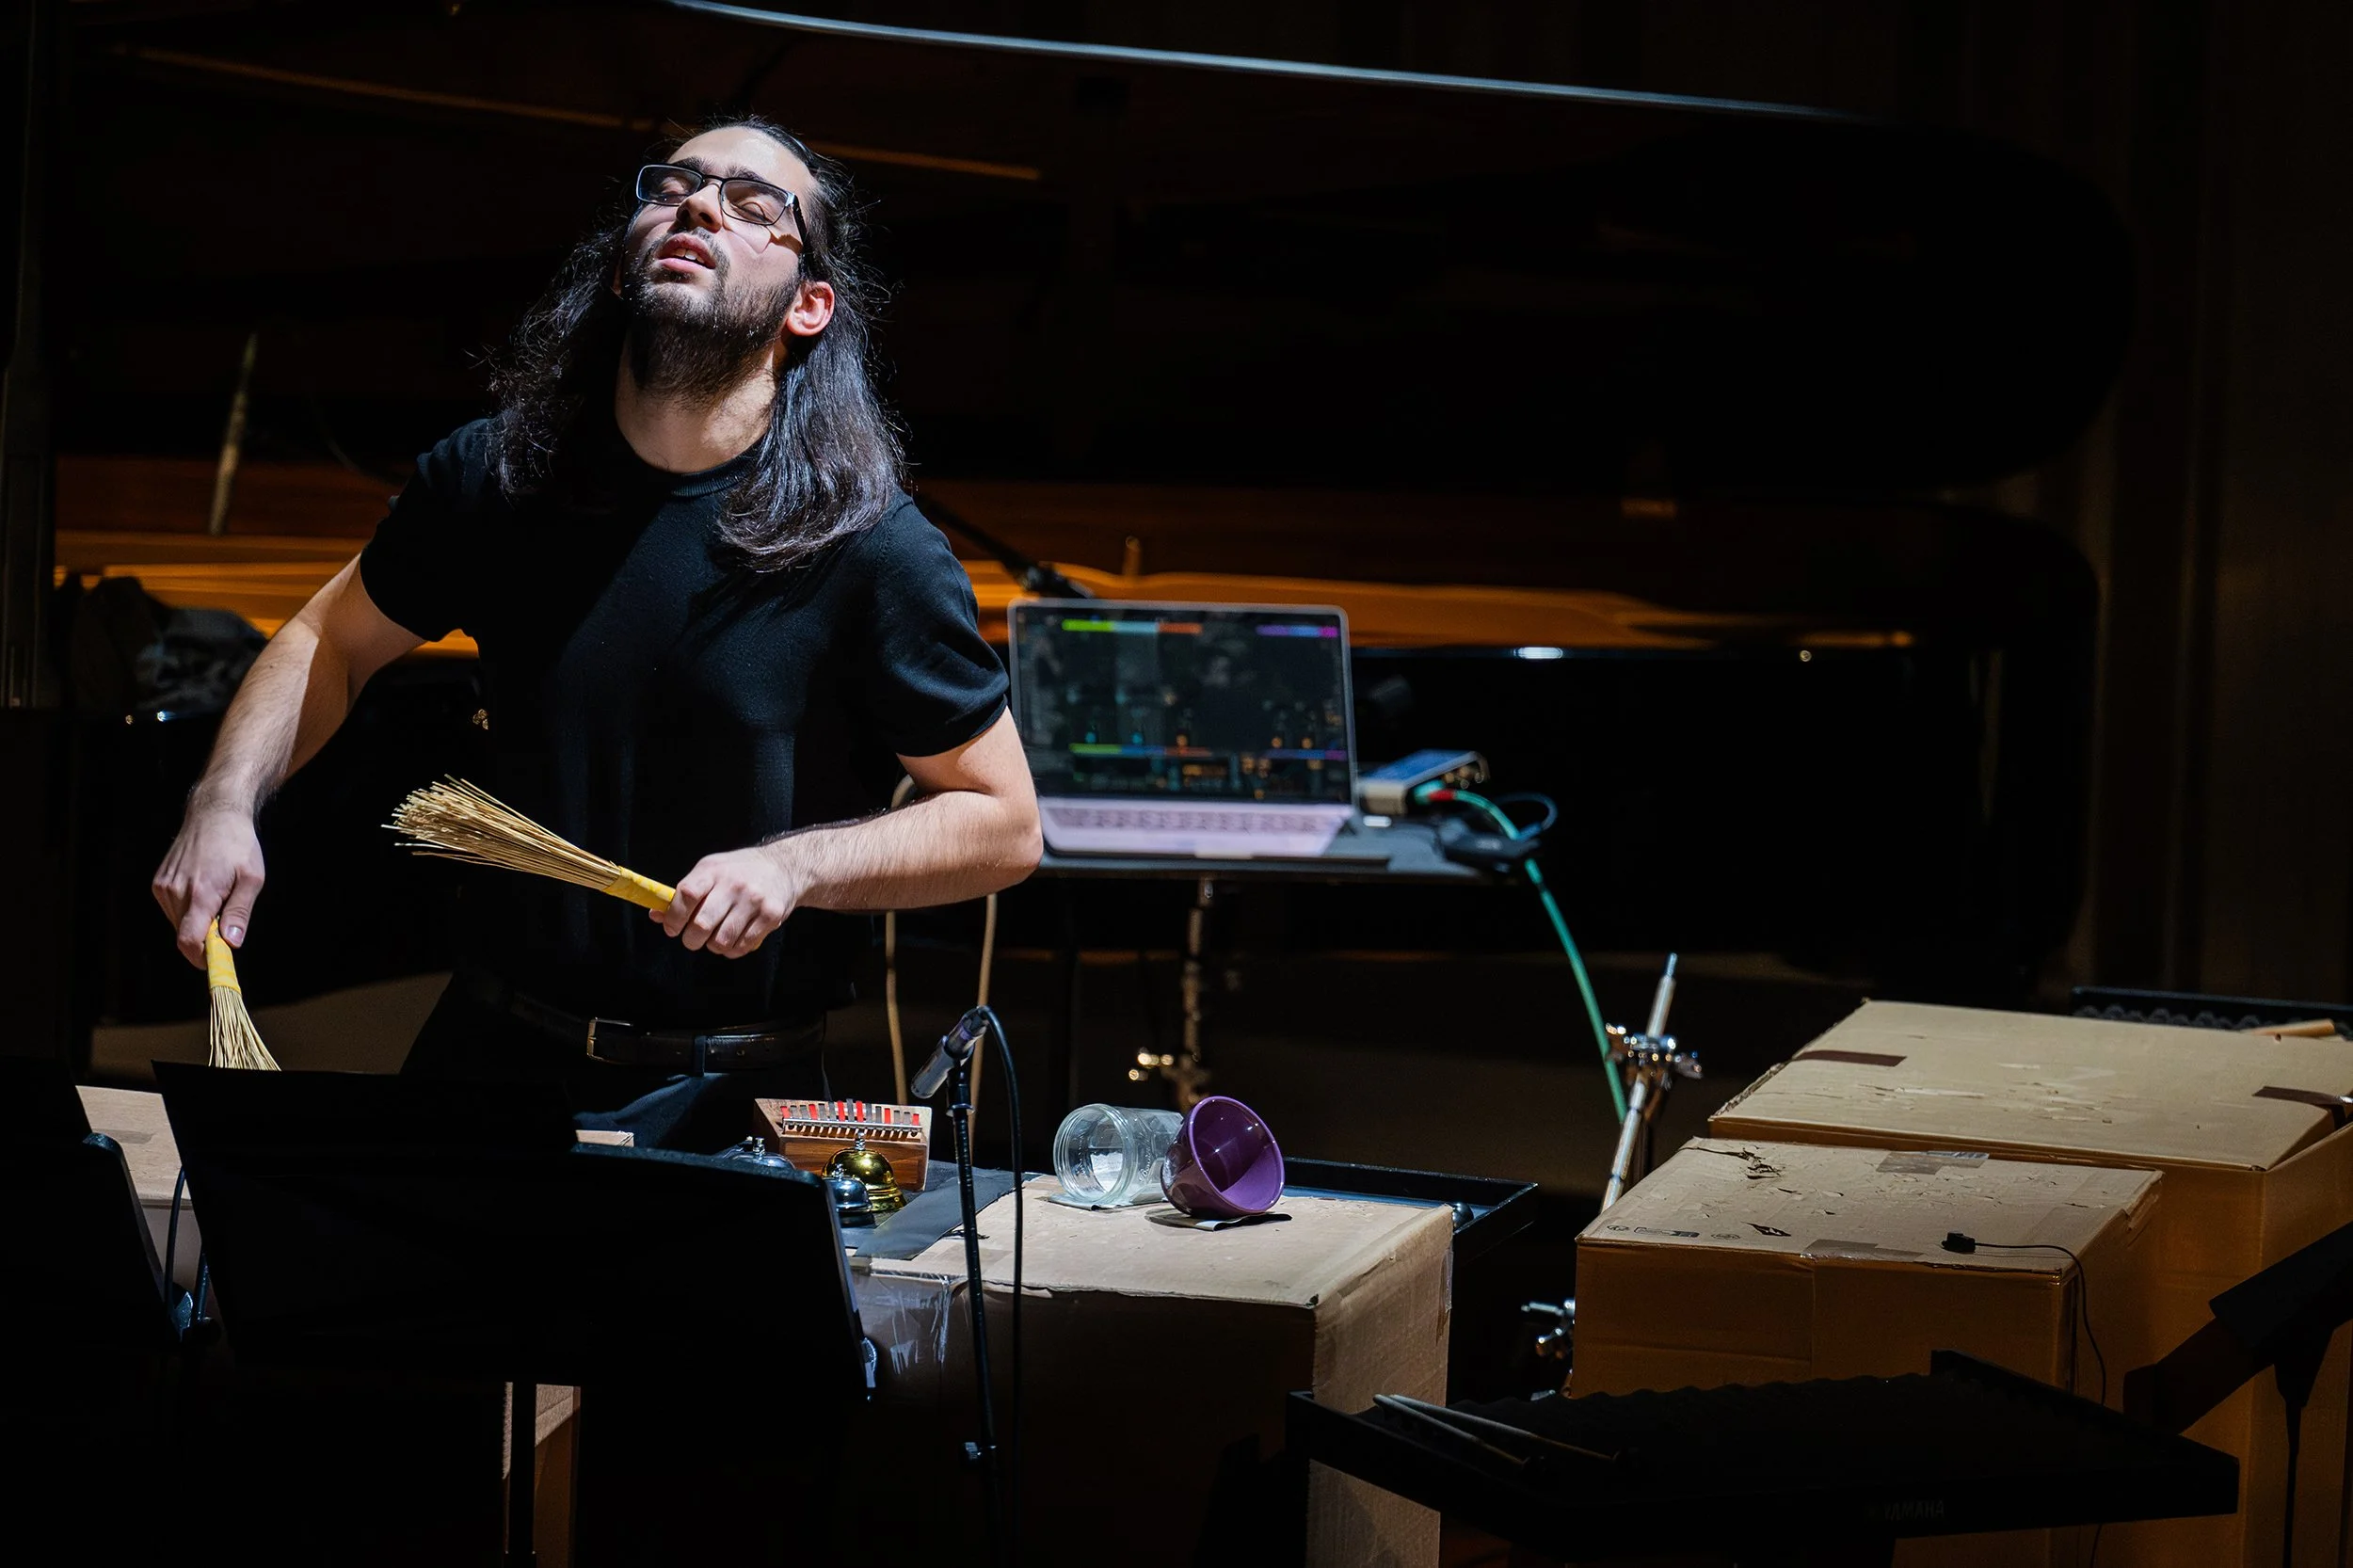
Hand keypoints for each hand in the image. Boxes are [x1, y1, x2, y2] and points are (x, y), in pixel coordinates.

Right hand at [152, 805, 266, 967]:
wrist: (215, 814)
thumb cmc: (238, 845)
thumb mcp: (251, 878)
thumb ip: (239, 913)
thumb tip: (232, 943)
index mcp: (200, 892)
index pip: (189, 940)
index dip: (201, 958)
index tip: (215, 963)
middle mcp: (175, 891)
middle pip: (185, 935)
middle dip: (205, 938)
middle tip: (226, 922)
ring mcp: (163, 886)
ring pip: (178, 923)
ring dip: (197, 922)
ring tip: (217, 896)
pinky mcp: (158, 883)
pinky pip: (172, 910)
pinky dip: (188, 910)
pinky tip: (203, 888)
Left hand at [657, 843, 802, 957]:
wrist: (784, 867)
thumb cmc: (739, 872)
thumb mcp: (710, 871)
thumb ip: (685, 893)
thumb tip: (656, 915)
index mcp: (713, 870)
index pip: (686, 895)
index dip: (674, 917)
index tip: (672, 928)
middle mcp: (734, 884)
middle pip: (702, 924)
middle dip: (691, 940)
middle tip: (693, 939)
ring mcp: (754, 900)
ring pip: (722, 941)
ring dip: (714, 946)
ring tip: (717, 938)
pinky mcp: (771, 915)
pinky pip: (743, 946)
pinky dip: (734, 949)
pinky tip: (735, 938)